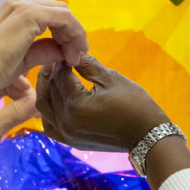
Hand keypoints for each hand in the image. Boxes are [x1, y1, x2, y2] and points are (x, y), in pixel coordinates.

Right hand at [0, 0, 88, 101]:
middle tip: (75, 55)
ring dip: (73, 33)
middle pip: (51, 8)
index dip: (57, 31)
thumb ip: (41, 51)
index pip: (39, 11)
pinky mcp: (28, 13)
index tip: (67, 54)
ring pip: (60, 11)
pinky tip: (74, 54)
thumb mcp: (18, 60)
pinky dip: (74, 33)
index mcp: (2, 8)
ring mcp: (18, 4)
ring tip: (75, 57)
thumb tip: (63, 50)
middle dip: (67, 31)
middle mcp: (10, 1)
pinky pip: (63, 17)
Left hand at [0, 76, 36, 189]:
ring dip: (18, 98)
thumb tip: (37, 99)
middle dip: (20, 87)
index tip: (35, 89)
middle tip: (36, 100)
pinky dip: (12, 109)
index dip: (18, 76)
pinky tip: (26, 114)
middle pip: (0, 80)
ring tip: (33, 109)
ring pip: (0, 94)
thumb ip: (15, 113)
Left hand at [36, 55, 169, 152]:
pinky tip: (54, 98)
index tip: (66, 49)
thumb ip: (87, 65)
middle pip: (49, 90)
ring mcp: (66, 134)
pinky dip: (48, 109)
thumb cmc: (134, 103)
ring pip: (43, 107)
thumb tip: (72, 52)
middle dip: (52, 71)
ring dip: (46, 89)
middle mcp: (66, 122)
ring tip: (54, 74)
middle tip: (59, 58)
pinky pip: (49, 125)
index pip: (60, 76)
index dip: (62, 59)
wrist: (146, 135)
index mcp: (76, 105)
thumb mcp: (111, 78)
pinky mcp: (70, 141)